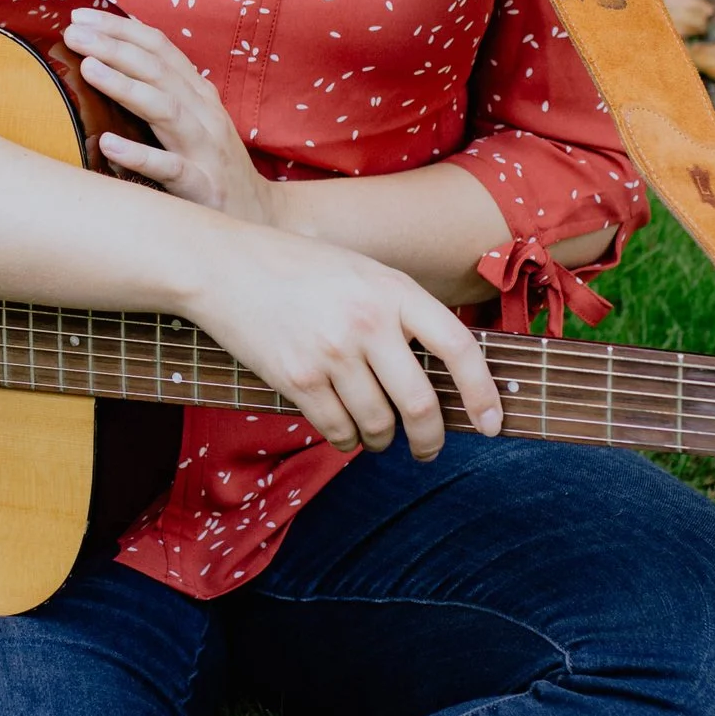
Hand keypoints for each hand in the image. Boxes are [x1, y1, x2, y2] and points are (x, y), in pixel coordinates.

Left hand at [64, 7, 277, 229]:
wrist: (259, 216)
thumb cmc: (211, 167)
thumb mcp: (191, 122)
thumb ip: (159, 95)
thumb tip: (106, 67)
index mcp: (198, 94)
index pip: (160, 48)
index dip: (121, 28)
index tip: (81, 15)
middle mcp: (204, 114)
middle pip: (158, 69)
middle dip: (114, 46)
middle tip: (72, 32)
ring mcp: (206, 149)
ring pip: (165, 108)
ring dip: (125, 86)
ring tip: (87, 68)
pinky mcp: (203, 186)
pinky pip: (170, 168)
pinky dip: (139, 154)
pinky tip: (107, 144)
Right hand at [169, 206, 502, 458]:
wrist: (222, 265)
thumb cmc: (296, 268)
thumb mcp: (361, 272)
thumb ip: (400, 312)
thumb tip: (442, 372)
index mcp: (393, 290)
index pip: (458, 348)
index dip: (482, 393)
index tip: (493, 424)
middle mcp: (367, 322)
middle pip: (420, 403)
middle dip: (432, 439)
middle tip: (430, 450)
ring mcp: (331, 352)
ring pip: (378, 424)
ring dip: (382, 442)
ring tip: (379, 438)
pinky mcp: (296, 378)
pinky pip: (337, 430)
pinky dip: (347, 441)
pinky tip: (346, 433)